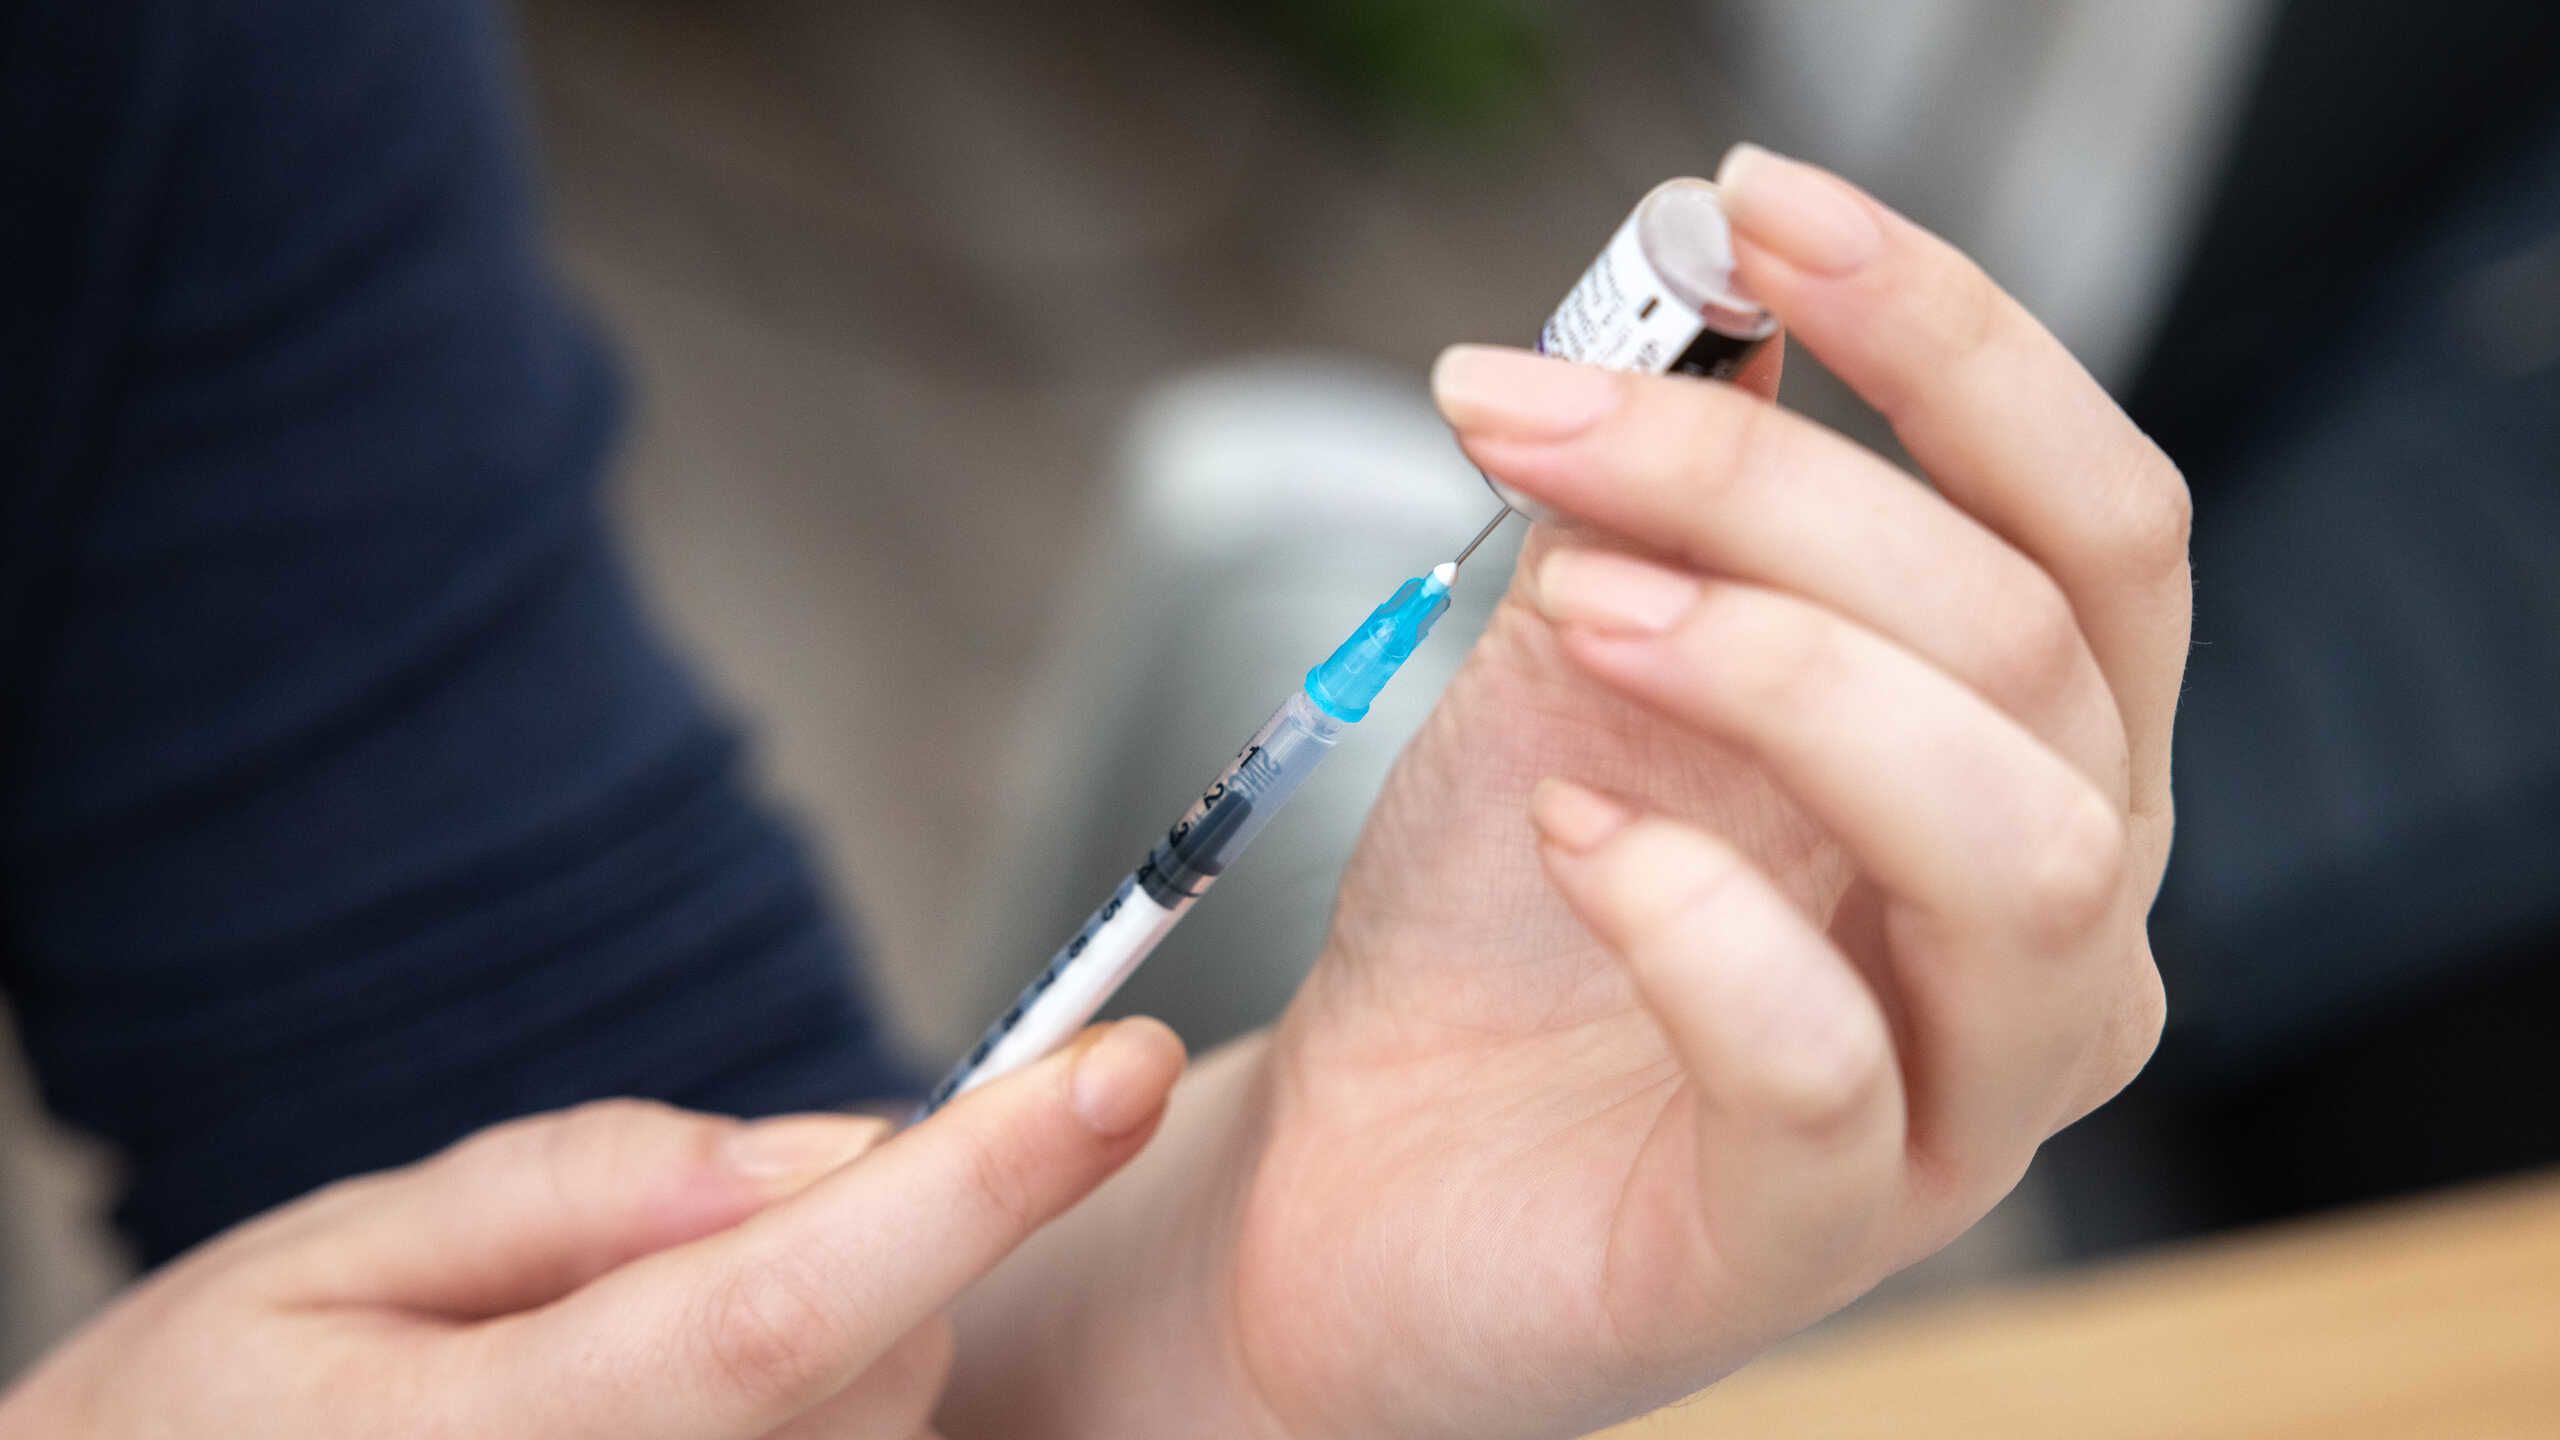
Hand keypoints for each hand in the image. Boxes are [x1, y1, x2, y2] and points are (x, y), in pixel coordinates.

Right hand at [0, 1021, 1184, 1439]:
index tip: (1117, 1063)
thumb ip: (584, 1193)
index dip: (980, 1181)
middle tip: (693, 1227)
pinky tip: (697, 1408)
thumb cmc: (209, 1420)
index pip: (794, 1306)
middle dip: (881, 1238)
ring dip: (851, 1334)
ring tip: (635, 1345)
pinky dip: (828, 1404)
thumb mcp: (330, 1257)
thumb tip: (822, 1149)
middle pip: (886, 1359)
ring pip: (895, 1418)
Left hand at [1204, 145, 2191, 1437]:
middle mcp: (2046, 919)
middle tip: (1546, 421)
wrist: (1365, 1165)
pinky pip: (1823, 1064)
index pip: (2087, 519)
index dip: (1956, 342)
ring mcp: (1960, 1090)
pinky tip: (1572, 832)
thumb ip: (1666, 508)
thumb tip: (1708, 302)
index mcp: (2022, 758)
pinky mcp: (1816, 1232)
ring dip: (1784, 671)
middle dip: (1780, 494)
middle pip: (2032, 645)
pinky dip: (1692, 915)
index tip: (1761, 209)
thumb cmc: (1504, 923)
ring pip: (2018, 848)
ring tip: (1584, 608)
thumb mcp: (1582, 667)